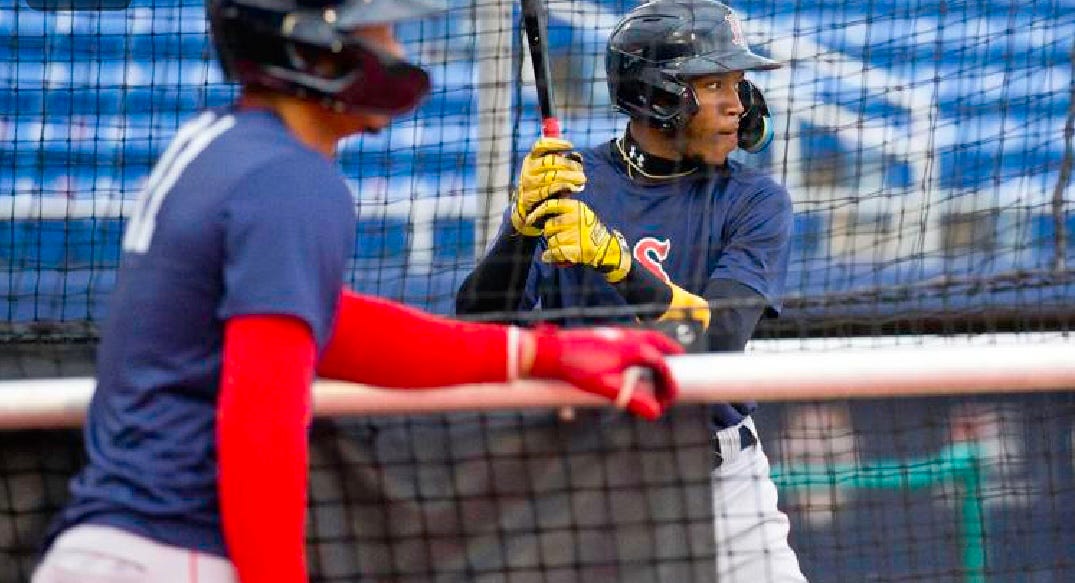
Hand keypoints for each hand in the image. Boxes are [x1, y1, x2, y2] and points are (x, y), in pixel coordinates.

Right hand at [511, 137, 585, 235]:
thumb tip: (577, 156)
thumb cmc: (547, 188)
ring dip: (568, 177)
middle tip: (581, 172)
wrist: (531, 212)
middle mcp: (527, 171)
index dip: (555, 143)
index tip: (571, 146)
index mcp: (532, 160)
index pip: (540, 146)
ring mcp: (527, 185)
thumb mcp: (554, 173)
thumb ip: (566, 163)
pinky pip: (547, 192)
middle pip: (549, 161)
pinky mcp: (530, 199)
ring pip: (550, 177)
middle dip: (568, 165)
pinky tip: (572, 189)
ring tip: (581, 180)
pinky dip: (562, 189)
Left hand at [526, 199, 630, 282]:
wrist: (606, 247)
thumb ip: (563, 211)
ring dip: (552, 245)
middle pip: (549, 226)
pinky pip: (554, 252)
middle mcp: (575, 219)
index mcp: (575, 207)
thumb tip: (539, 213)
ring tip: (561, 246)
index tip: (529, 220)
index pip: (550, 205)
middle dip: (549, 233)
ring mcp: (576, 234)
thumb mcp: (581, 213)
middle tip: (557, 237)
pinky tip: (547, 257)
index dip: (536, 213)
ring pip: (551, 240)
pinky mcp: (576, 249)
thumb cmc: (589, 230)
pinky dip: (549, 255)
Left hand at [526, 324, 682, 419]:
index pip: (662, 367)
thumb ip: (631, 400)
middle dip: (673, 353)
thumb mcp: (606, 387)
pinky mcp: (607, 335)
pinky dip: (644, 345)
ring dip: (659, 348)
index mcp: (635, 349)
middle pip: (660, 343)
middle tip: (683, 361)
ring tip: (663, 358)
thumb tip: (655, 413)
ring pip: (647, 338)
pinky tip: (636, 357)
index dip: (669, 386)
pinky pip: (635, 338)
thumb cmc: (577, 368)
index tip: (669, 401)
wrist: (552, 351)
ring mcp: (618, 334)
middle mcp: (629, 337)